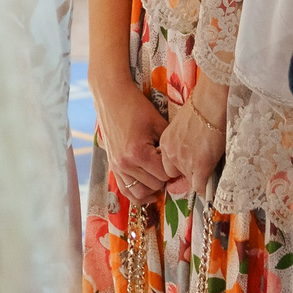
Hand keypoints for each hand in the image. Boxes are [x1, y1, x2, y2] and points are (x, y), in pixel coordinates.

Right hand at [90, 68, 167, 208]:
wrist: (112, 97)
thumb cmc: (136, 107)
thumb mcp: (157, 123)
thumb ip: (168, 145)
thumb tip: (181, 161)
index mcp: (138, 153)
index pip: (164, 175)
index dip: (174, 169)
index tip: (178, 161)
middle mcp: (126, 164)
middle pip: (154, 185)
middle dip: (165, 178)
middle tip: (170, 166)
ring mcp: (117, 167)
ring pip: (139, 193)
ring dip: (152, 188)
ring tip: (161, 179)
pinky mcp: (113, 167)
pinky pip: (125, 190)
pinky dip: (137, 194)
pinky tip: (149, 193)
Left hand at [158, 97, 224, 196]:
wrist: (211, 103)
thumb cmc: (201, 107)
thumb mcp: (182, 125)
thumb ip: (180, 140)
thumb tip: (188, 150)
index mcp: (165, 142)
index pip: (166, 165)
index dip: (177, 166)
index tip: (187, 166)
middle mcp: (171, 154)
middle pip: (175, 175)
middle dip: (186, 173)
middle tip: (199, 166)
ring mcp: (185, 162)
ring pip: (190, 180)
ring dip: (199, 176)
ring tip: (210, 165)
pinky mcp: (200, 167)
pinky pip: (200, 187)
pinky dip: (205, 188)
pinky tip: (211, 183)